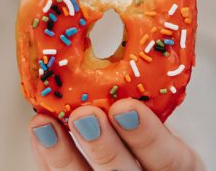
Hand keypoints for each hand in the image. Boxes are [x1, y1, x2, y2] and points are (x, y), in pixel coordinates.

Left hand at [28, 98, 203, 169]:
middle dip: (103, 145)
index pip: (168, 159)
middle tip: (84, 115)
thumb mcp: (161, 117)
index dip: (148, 136)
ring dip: (63, 154)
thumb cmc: (150, 131)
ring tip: (44, 124)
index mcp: (176, 166)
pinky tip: (39, 131)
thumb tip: (129, 56)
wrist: (137, 156)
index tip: (125, 107)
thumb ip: (148, 99)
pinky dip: (47, 157)